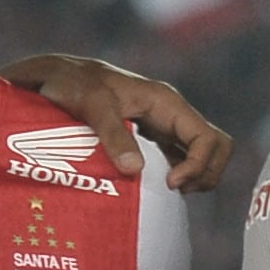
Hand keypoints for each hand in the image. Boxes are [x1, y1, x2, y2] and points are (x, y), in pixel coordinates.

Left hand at [4, 53, 234, 193]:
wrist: (53, 77)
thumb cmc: (72, 83)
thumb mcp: (92, 105)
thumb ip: (113, 135)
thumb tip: (135, 170)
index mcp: (166, 102)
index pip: (208, 138)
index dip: (199, 165)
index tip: (170, 183)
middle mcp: (170, 115)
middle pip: (216, 148)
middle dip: (205, 174)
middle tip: (174, 191)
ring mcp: (162, 128)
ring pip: (200, 157)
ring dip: (193, 179)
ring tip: (165, 193)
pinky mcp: (149, 141)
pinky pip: (178, 161)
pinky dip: (175, 178)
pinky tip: (151, 188)